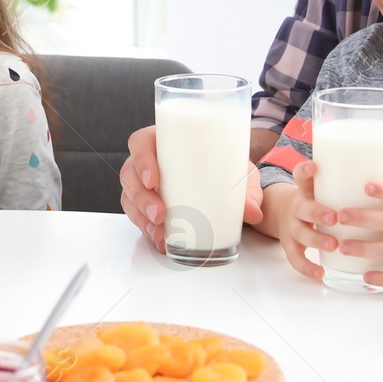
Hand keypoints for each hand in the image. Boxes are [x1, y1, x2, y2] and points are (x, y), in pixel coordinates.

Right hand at [120, 125, 263, 252]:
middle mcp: (149, 161)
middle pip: (129, 174)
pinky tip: (160, 240)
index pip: (140, 143)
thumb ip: (247, 190)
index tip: (154, 179)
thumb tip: (253, 212)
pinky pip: (137, 216)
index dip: (141, 160)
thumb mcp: (239, 172)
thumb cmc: (224, 168)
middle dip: (141, 196)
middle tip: (160, 213)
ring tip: (159, 232)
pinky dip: (146, 229)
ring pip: (129, 197)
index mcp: (165, 141)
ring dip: (141, 216)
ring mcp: (144, 184)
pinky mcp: (147, 204)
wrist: (228, 184)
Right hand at [265, 162, 334, 280]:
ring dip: (316, 239)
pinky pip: (295, 258)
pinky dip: (306, 267)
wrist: (283, 214)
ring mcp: (291, 226)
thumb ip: (348, 186)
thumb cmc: (318, 201)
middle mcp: (297, 207)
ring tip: (334, 245)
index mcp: (306, 190)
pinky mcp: (290, 245)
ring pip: (300, 233)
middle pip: (302, 207)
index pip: (301, 175)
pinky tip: (320, 273)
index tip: (315, 167)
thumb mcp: (325, 189)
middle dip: (317, 212)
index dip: (306, 171)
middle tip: (334, 218)